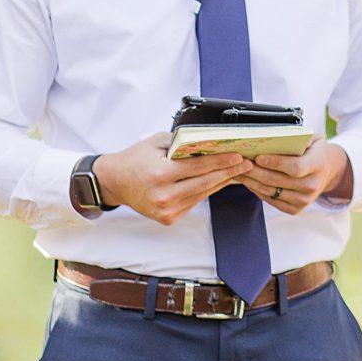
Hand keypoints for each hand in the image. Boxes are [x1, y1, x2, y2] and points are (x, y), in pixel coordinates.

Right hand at [92, 133, 250, 225]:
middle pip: (205, 183)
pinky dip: (207, 191)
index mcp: (160, 175)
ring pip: (202, 194)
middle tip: (246, 163)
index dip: (221, 161)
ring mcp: (166, 210)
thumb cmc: (136, 159)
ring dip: (221, 182)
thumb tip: (209, 142)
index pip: (199, 167)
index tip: (238, 156)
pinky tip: (219, 181)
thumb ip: (182, 143)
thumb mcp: (157, 143)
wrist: (115, 182)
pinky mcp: (168, 218)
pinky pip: (194, 202)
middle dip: (229, 172)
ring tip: (237, 171)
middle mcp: (164, 196)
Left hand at [240, 138, 351, 215]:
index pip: (295, 167)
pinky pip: (271, 201)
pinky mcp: (296, 209)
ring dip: (252, 182)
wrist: (327, 171)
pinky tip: (250, 182)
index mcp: (318, 164)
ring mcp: (304, 200)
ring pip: (271, 192)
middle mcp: (312, 185)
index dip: (275, 163)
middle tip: (240, 163)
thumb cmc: (314, 151)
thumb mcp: (312, 139)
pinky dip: (258, 191)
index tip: (258, 157)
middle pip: (278, 181)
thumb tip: (270, 138)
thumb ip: (296, 138)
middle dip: (255, 172)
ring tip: (239, 172)